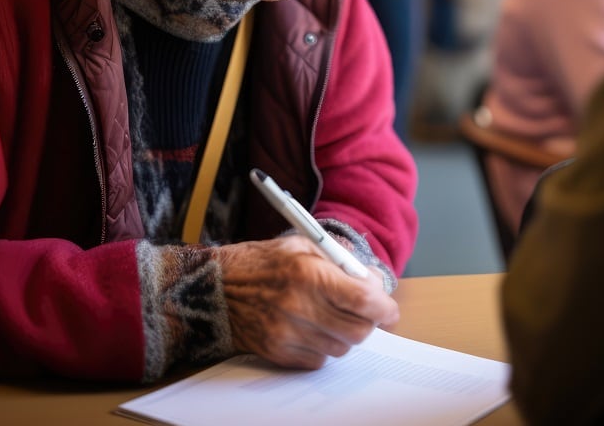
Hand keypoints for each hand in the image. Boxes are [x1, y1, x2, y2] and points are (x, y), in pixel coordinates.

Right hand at [216, 236, 399, 368]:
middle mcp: (299, 305)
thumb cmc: (261, 261)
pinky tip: (311, 328)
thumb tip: (373, 280)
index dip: (384, 307)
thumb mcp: (302, 244)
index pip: (363, 300)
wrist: (214, 287)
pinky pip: (318, 360)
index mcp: (308, 272)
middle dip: (368, 322)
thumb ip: (340, 261)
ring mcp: (287, 333)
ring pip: (341, 348)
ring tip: (331, 315)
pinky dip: (323, 347)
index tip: (389, 308)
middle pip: (357, 330)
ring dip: (345, 334)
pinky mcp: (277, 352)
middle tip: (364, 312)